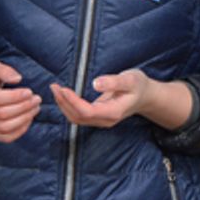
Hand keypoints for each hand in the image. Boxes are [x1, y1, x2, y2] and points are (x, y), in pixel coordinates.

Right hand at [0, 61, 40, 142]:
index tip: (29, 92)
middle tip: (37, 99)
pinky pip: (6, 137)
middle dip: (23, 107)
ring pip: (5, 127)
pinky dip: (21, 130)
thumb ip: (4, 70)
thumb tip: (17, 78)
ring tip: (35, 108)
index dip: (14, 96)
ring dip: (24, 118)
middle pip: (1, 114)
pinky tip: (29, 118)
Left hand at [51, 69, 191, 130]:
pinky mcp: (98, 117)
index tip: (63, 88)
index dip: (72, 102)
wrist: (146, 96)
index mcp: (113, 112)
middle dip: (64, 103)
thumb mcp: (130, 79)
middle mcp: (105, 120)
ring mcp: (101, 120)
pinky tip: (64, 95)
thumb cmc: (139, 85)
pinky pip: (79, 116)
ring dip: (64, 106)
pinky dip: (69, 107)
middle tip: (54, 86)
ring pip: (77, 119)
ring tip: (56, 90)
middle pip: (78, 117)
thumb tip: (96, 83)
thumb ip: (114, 82)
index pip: (87, 111)